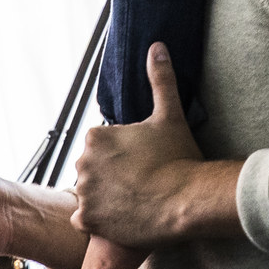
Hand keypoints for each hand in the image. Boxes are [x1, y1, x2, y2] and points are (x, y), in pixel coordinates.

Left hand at [71, 45, 242, 254]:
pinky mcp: (88, 221)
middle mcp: (82, 163)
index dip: (123, 155)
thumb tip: (156, 47)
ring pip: (90, 195)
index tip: (143, 161)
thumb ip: (160, 80)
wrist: (186, 200)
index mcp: (96, 137)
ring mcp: (84, 194)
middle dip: (111, 176)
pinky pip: (85, 221)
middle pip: (93, 170)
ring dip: (105, 198)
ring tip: (134, 201)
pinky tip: (121, 218)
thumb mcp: (170, 115)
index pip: (101, 147)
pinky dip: (99, 221)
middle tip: (141, 182)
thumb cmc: (179, 157)